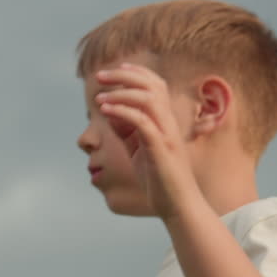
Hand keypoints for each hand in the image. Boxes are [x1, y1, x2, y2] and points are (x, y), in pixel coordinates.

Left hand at [95, 62, 200, 219]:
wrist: (178, 206)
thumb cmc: (159, 179)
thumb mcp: (138, 149)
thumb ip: (126, 130)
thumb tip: (110, 111)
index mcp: (166, 121)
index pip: (156, 85)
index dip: (137, 72)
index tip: (116, 69)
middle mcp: (169, 123)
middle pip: (152, 85)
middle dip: (124, 76)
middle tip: (100, 76)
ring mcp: (166, 135)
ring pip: (148, 99)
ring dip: (121, 92)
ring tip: (99, 97)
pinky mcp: (160, 149)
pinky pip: (141, 122)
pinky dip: (122, 111)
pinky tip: (105, 111)